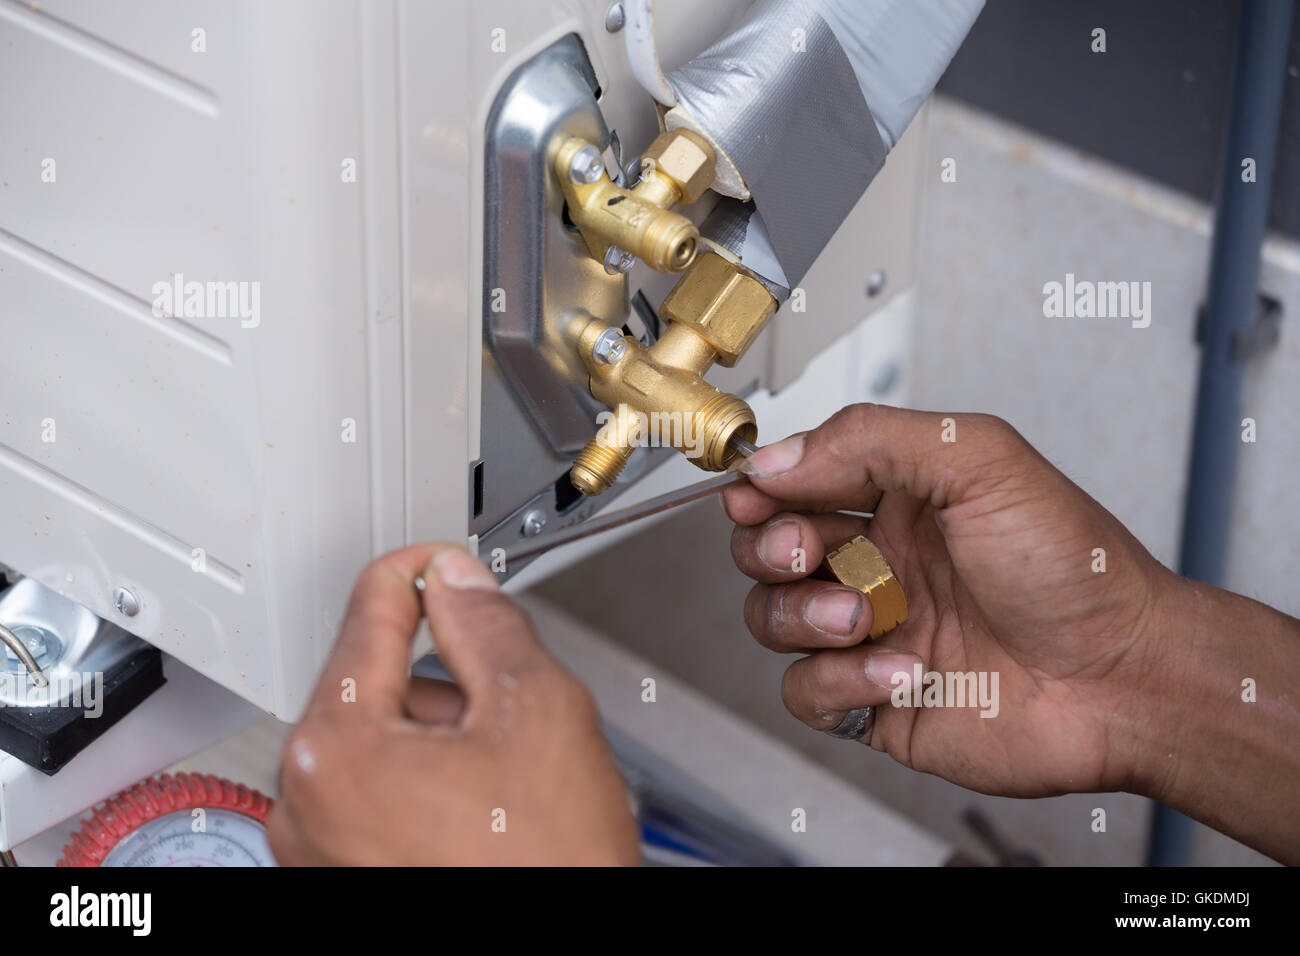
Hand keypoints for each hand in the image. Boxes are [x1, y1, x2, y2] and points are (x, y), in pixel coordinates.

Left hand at [267, 544, 640, 864]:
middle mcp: (306, 803)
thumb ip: (488, 625)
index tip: (442, 562)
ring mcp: (318, 850)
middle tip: (508, 707)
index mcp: (338, 749)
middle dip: (442, 678)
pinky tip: (484, 810)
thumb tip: (456, 579)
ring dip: (438, 735)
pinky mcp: (342, 877)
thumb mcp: (537, 711)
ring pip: (380, 741)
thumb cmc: (548, 868)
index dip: (420, 571)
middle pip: (373, 683)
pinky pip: (376, 796)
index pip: (369, 614)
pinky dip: (425, 784)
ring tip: (506, 780)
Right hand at [723, 403, 1175, 798]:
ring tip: (865, 617)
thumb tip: (776, 459)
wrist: (1125, 677)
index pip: (796, 482)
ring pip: (773, 619)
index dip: (763, 488)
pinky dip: (838, 682)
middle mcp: (878, 564)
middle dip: (772, 548)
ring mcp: (874, 634)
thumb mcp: (979, 461)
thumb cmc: (1074, 568)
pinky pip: (806, 692)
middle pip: (768, 550)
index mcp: (899, 501)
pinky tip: (900, 672)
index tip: (753, 494)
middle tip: (805, 551)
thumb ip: (870, 441)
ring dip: (803, 615)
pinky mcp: (875, 700)